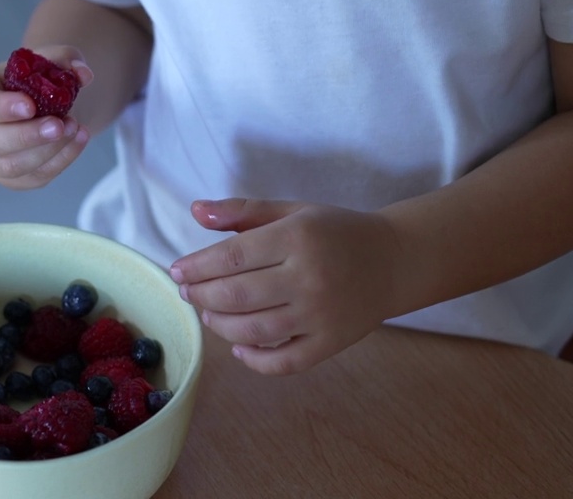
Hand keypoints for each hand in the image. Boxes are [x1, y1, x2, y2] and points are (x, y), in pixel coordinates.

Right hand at [0, 45, 93, 189]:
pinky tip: (78, 141)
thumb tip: (83, 74)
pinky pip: (32, 178)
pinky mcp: (8, 179)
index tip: (30, 105)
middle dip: (25, 136)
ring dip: (46, 151)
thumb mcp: (46, 59)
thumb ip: (64, 58)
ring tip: (74, 129)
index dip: (1, 108)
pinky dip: (59, 162)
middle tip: (59, 125)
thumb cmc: (32, 79)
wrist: (40, 104)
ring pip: (10, 166)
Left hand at [169, 198, 403, 374]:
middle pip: (236, 295)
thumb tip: (195, 210)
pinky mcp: (331, 343)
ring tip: (209, 313)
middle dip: (201, 295)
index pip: (232, 257)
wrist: (394, 261)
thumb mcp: (292, 211)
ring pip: (253, 330)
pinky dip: (254, 360)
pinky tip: (238, 347)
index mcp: (297, 238)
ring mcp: (320, 315)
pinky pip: (283, 362)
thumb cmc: (335, 232)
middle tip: (188, 292)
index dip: (197, 267)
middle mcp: (308, 278)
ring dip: (220, 325)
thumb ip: (242, 211)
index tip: (178, 271)